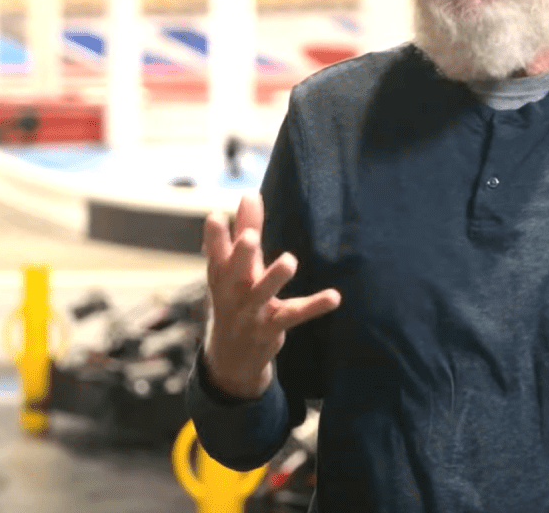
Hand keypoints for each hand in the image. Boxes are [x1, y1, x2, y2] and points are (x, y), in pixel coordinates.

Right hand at [202, 193, 340, 399]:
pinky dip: (314, 306)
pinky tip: (334, 297)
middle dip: (241, 255)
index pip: (215, 253)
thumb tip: (250, 193)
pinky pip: (294, 315)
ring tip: (290, 261)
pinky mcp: (272, 327)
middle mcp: (233, 292)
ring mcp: (251, 312)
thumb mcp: (237, 267)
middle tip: (250, 237)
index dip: (214, 237)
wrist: (231, 355)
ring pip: (262, 294)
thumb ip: (245, 229)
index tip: (216, 216)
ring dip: (275, 278)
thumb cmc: (235, 297)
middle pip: (235, 272)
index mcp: (221, 275)